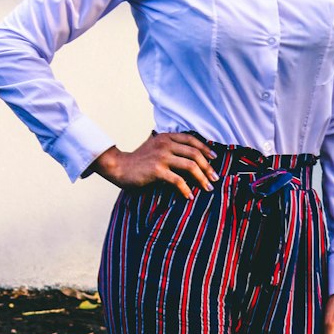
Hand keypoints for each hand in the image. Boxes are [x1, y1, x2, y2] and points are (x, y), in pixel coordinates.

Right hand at [89, 134, 217, 198]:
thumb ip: (170, 147)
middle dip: (208, 167)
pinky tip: (189, 196)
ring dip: (202, 178)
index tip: (214, 158)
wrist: (119, 166)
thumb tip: (190, 157)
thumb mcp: (154, 146)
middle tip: (214, 178)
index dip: (206, 149)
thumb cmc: (138, 160)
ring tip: (207, 188)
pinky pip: (178, 180)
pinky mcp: (157, 170)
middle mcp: (165, 144)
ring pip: (190, 166)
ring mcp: (161, 156)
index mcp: (166, 137)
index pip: (191, 140)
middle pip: (195, 153)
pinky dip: (186, 189)